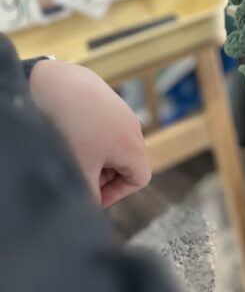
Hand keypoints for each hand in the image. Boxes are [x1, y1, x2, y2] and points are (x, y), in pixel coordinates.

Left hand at [29, 59, 150, 206]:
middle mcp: (134, 127)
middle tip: (81, 177)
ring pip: (115, 144)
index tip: (92, 196)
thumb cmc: (73, 129)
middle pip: (128, 162)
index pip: (139, 180)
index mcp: (134, 146)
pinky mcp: (108, 99)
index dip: (116, 194)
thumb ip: (90, 195)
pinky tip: (70, 134)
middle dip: (105, 176)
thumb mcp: (81, 170)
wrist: (59, 85)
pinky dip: (92, 137)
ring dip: (98, 156)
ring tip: (74, 155)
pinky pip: (107, 126)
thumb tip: (91, 205)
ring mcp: (122, 110)